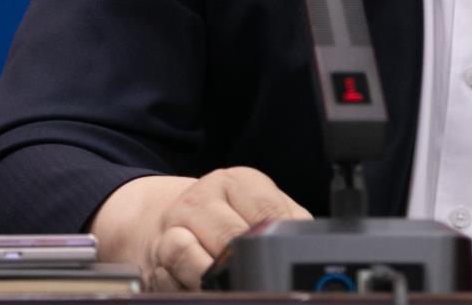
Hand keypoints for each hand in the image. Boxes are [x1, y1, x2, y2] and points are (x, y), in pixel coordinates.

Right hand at [92, 168, 310, 289]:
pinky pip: (168, 276)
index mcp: (236, 182)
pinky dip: (188, 287)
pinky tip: (202, 288)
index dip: (279, 243)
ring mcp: (173, 225)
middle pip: (229, 236)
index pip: (266, 210)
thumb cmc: (227, 215)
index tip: (285, 262)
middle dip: (248, 265)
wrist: (166, 216)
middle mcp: (201, 198)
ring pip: (187, 252)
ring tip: (231, 287)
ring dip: (211, 277)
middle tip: (261, 280)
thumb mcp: (260, 206)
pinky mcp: (155, 255)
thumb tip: (315, 245)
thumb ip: (289, 222)